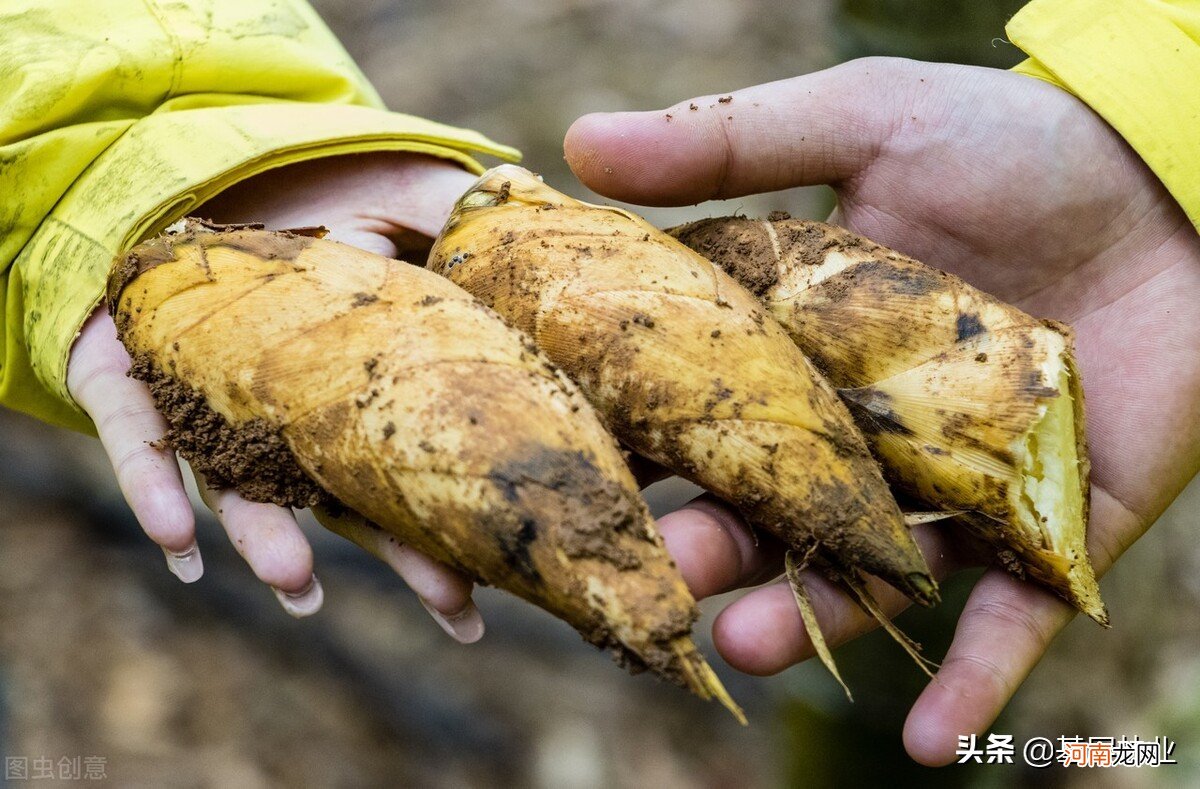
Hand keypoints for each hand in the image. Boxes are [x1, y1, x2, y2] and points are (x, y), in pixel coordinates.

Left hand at [67, 153, 485, 640]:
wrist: (209, 146)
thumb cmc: (326, 175)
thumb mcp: (415, 190)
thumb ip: (470, 228)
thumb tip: (553, 260)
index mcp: (354, 377)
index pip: (404, 461)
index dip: (444, 525)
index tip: (487, 584)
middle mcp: (284, 403)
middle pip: (339, 493)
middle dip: (393, 553)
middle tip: (453, 606)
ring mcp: (206, 392)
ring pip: (237, 480)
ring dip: (266, 538)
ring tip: (298, 583)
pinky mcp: (128, 369)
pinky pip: (138, 433)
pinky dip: (156, 484)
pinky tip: (179, 540)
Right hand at [565, 58, 1199, 762]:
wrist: (1173, 179)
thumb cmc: (1015, 142)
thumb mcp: (862, 119)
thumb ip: (724, 143)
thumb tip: (572, 142)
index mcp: (799, 350)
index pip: (702, 418)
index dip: (639, 455)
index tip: (576, 483)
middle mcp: (861, 432)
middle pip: (770, 510)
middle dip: (712, 554)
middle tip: (660, 581)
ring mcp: (950, 489)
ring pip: (865, 575)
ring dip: (810, 622)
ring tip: (752, 644)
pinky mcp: (1046, 530)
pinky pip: (1007, 621)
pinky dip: (972, 683)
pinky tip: (927, 743)